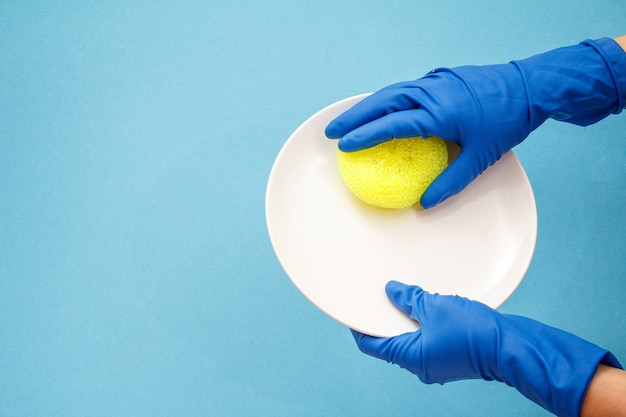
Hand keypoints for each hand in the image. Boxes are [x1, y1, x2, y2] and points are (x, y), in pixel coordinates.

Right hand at [326, 38, 624, 208]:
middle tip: (331, 131)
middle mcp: (431, 92)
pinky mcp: (441, 77)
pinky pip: (405, 87)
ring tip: (347, 120)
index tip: (343, 145)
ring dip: (367, 105)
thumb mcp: (480, 157)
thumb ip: (450, 182)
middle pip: (382, 102)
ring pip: (391, 91)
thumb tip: (425, 204)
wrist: (530, 86)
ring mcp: (435, 81)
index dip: (365, 135)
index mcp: (439, 112)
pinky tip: (380, 109)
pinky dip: (386, 98)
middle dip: (354, 116)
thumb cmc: (507, 121)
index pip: (392, 124)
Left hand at [352, 281, 621, 416]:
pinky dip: (422, 320)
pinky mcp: (452, 354)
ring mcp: (438, 361)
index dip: (359, 325)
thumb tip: (391, 291)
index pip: (371, 344)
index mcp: (410, 357)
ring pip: (411, 337)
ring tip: (401, 293)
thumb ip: (410, 298)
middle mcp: (421, 364)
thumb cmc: (475, 332)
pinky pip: (429, 336)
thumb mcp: (435, 306)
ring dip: (405, 316)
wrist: (512, 346)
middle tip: (377, 294)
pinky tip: (425, 301)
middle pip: (390, 340)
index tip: (354, 307)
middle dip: (383, 317)